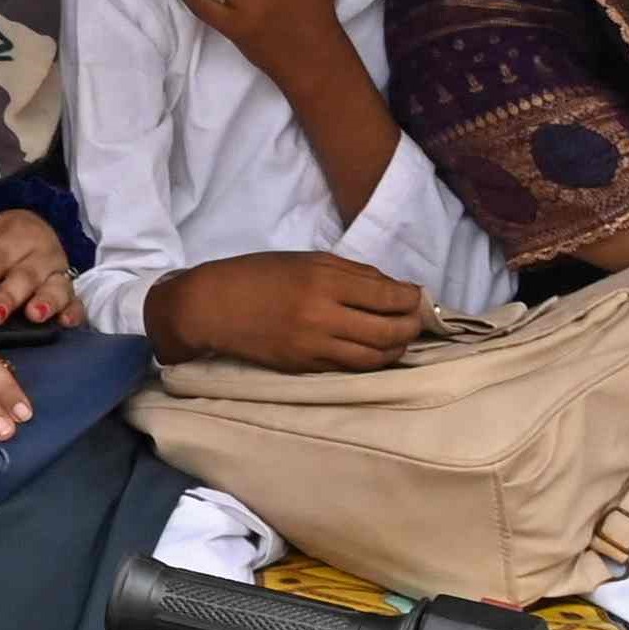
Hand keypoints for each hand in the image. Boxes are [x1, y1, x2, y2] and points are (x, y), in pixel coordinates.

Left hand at [0, 208, 75, 327]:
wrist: (37, 229)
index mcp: (8, 240)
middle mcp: (35, 255)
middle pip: (23, 275)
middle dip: (10, 294)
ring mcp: (55, 273)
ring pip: (53, 287)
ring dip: (46, 301)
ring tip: (35, 316)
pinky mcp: (71, 290)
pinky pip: (77, 301)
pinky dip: (75, 311)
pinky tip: (69, 322)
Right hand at [148, 250, 431, 372]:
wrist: (212, 307)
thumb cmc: (259, 275)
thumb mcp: (308, 260)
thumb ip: (354, 273)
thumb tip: (395, 289)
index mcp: (325, 282)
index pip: (390, 296)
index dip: (413, 298)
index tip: (417, 297)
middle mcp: (323, 317)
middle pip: (390, 331)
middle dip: (412, 327)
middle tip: (415, 321)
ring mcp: (313, 347)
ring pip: (374, 358)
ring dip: (395, 349)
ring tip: (398, 339)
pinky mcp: (304, 367)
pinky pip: (350, 369)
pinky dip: (369, 361)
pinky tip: (372, 351)